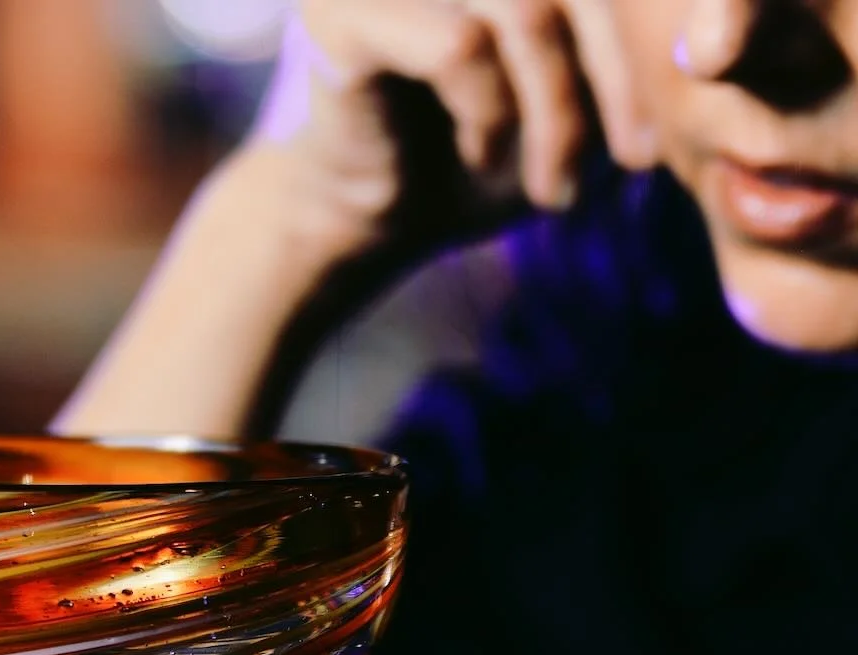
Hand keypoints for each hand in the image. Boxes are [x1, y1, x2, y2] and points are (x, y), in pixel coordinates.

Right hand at [248, 0, 657, 261]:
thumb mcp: (563, 110)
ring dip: (556, 112)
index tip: (656, 137)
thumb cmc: (459, 167)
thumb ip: (620, 63)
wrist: (353, 227)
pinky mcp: (344, 10)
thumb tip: (715, 33)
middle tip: (630, 165)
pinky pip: (460, 45)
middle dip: (615, 77)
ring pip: (525, 6)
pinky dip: (487, 112)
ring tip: (552, 189)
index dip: (638, 43)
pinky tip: (479, 154)